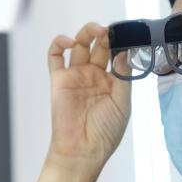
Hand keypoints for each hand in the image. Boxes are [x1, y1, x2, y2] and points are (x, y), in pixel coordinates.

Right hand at [46, 23, 130, 172]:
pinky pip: (55, 56)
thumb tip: (124, 52)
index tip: (127, 34)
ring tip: (97, 30)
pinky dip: (59, 43)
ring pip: (79, 45)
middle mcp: (93, 75)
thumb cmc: (104, 133)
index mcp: (110, 81)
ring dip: (86, 33)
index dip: (120, 42)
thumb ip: (123, 76)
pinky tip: (69, 41)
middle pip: (98, 46)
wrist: (82, 151)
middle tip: (111, 30)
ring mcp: (75, 75)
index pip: (115, 54)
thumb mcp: (122, 104)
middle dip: (105, 35)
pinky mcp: (58, 79)